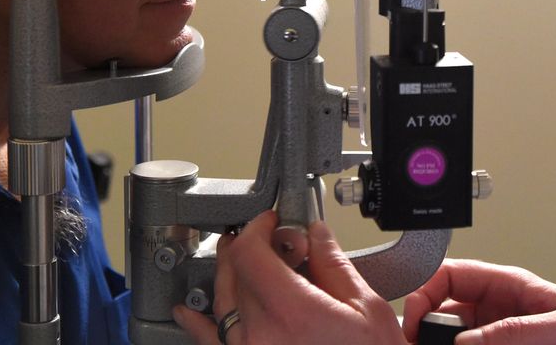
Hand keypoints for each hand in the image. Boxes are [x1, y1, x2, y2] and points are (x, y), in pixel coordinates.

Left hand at [173, 211, 405, 344]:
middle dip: (251, 248)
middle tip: (270, 241)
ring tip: (236, 258)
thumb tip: (316, 235)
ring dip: (229, 273)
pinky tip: (189, 310)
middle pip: (236, 273)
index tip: (271, 222)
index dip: (259, 228)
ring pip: (222, 301)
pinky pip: (210, 341)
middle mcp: (260, 336)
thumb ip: (334, 266)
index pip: (251, 252)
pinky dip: (196, 322)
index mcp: (292, 312)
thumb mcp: (367, 310)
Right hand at [403, 259, 555, 344]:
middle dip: (425, 326)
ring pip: (455, 339)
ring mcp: (501, 337)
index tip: (411, 317)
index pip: (452, 275)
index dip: (425, 290)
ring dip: (438, 343)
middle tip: (414, 343)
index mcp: (512, 287)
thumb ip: (511, 330)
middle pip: (445, 313)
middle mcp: (501, 313)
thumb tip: (464, 339)